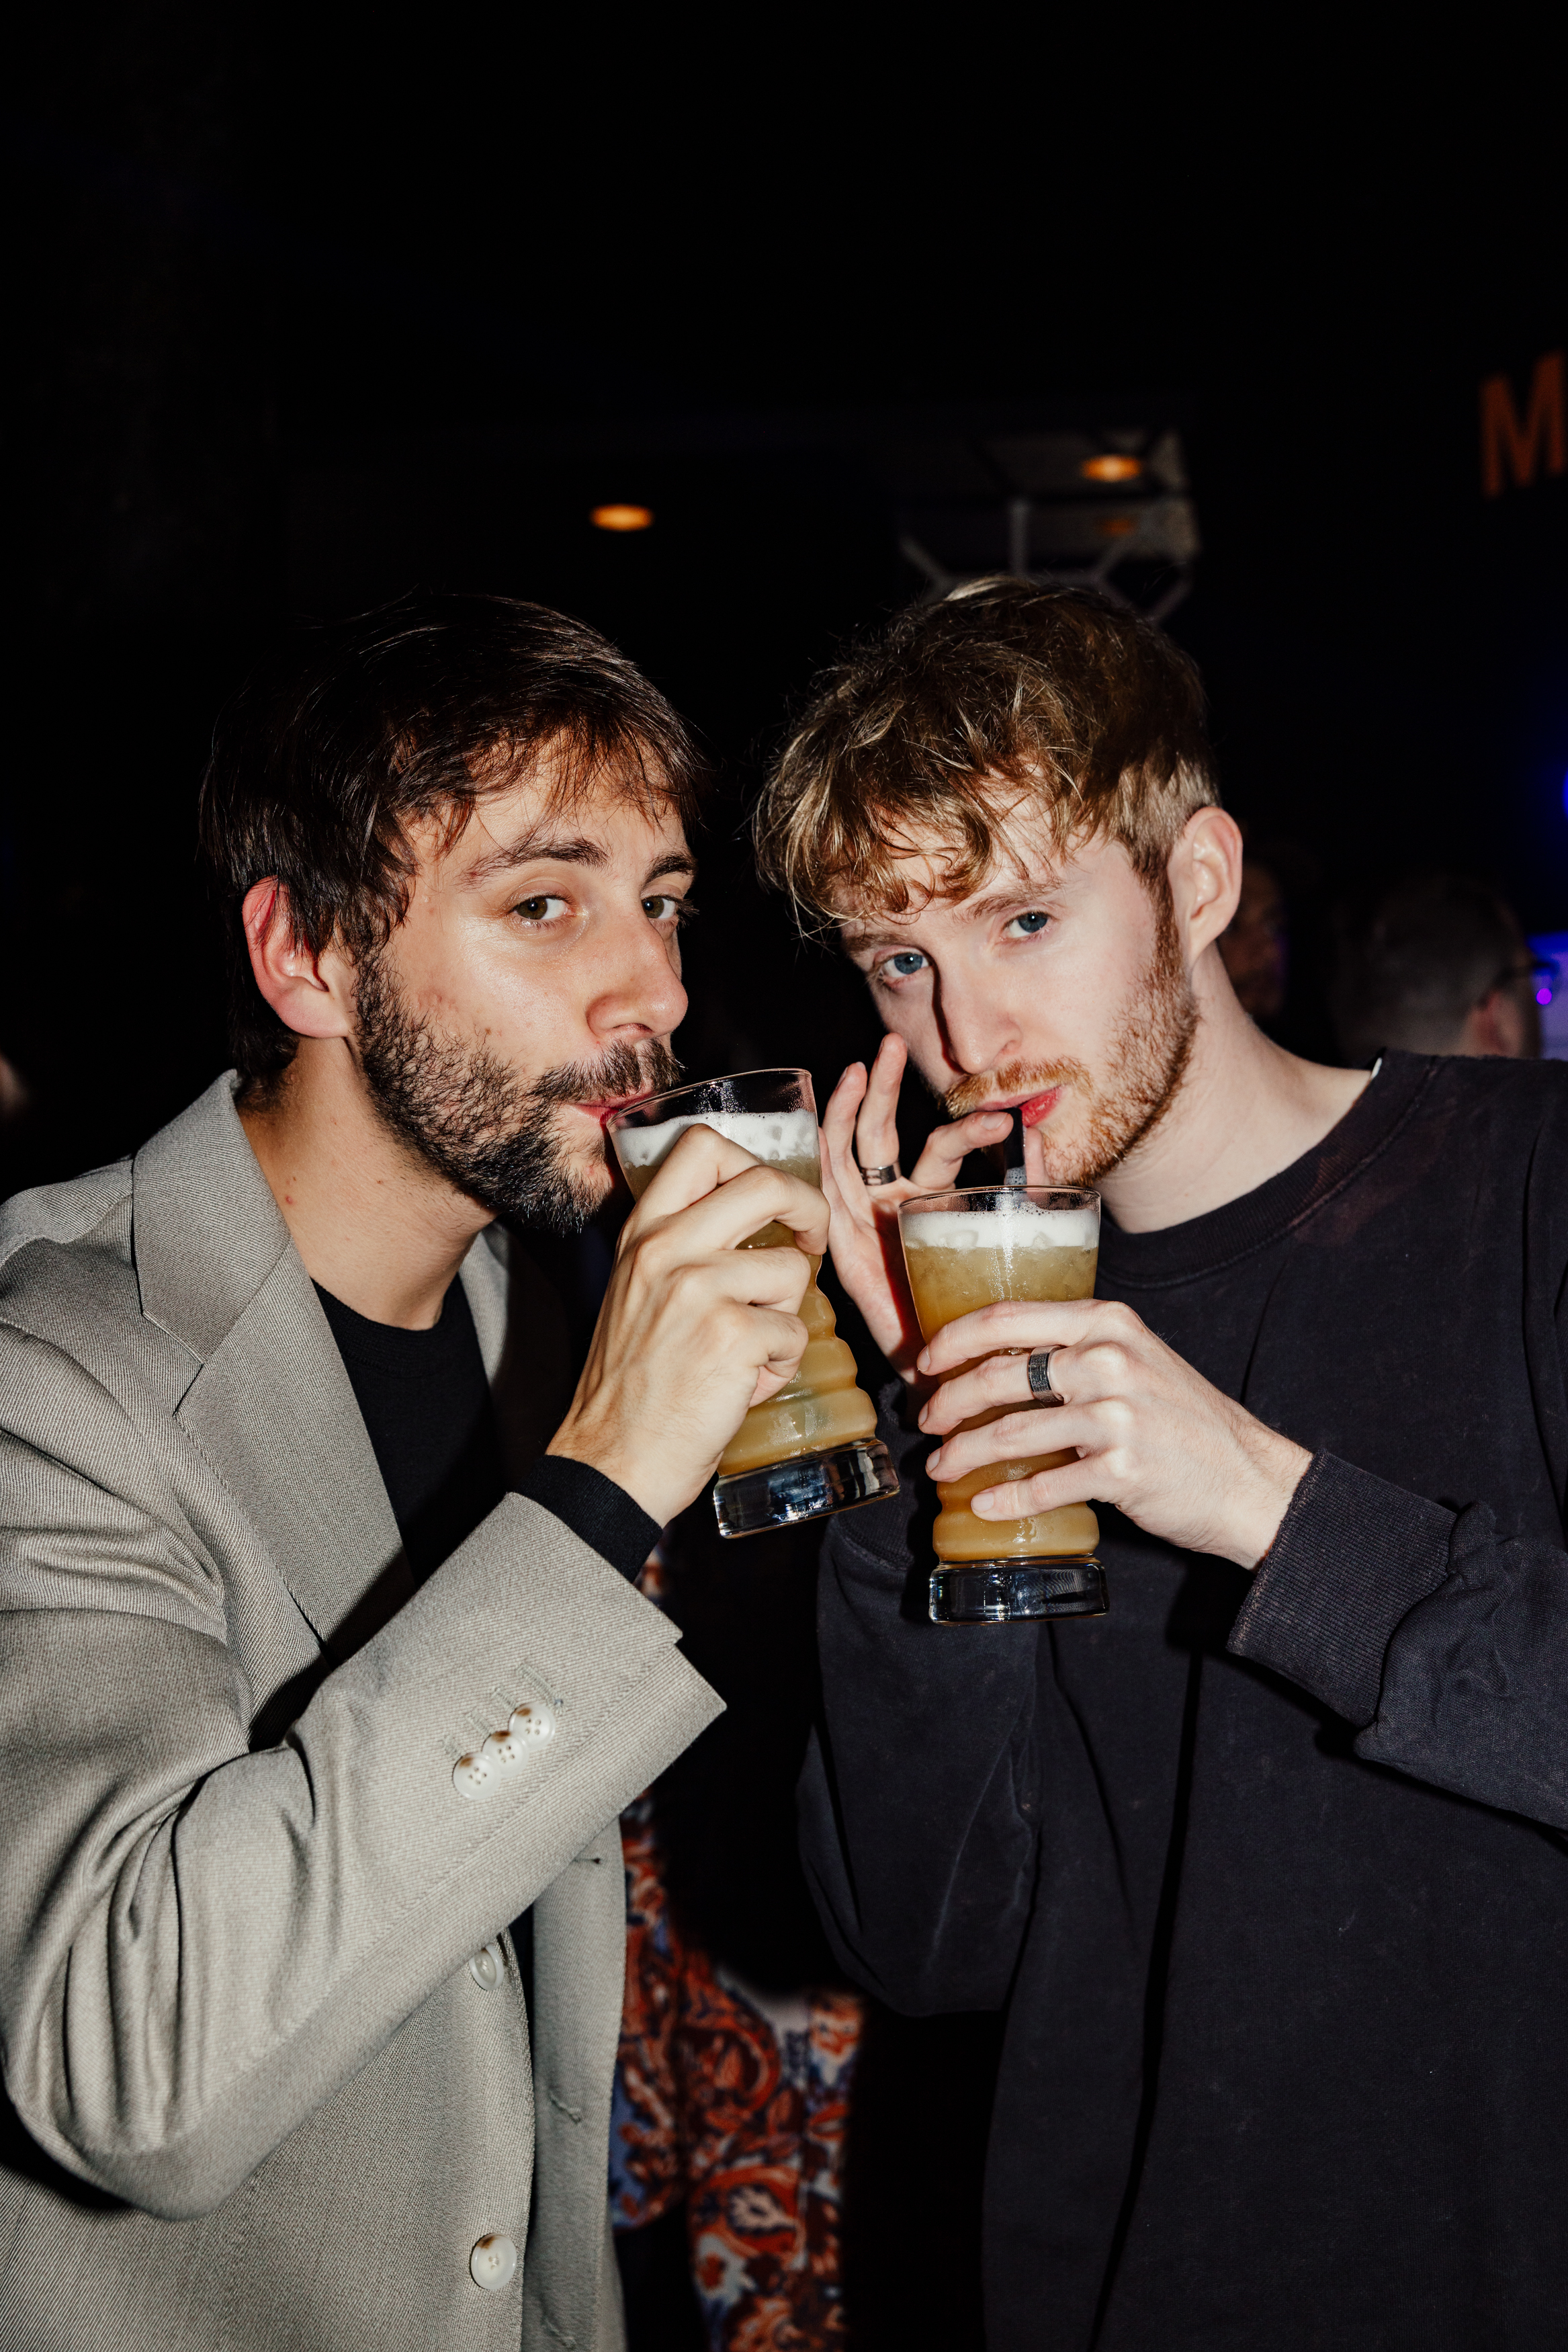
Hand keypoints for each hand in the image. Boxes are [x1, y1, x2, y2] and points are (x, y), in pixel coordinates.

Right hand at [548, 1126, 828, 1527]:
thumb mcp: (638, 1291)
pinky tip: (742, 1386)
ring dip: (786, 1316)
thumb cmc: (633, 1385)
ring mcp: (699, 1288)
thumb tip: (759, 1222)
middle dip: (811, 1208)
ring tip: (748, 1353)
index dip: (755, 1161)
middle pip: (766, 1181)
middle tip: (813, 1240)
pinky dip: (781, 1366)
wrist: (611, 1460)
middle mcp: (667, 1248)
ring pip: (791, 1269)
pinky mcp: (732, 1335)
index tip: (773, 1200)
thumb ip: (683, 1248)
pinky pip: (795, 1332)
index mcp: (644, 1233)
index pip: (702, 1146)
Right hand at [820, 1034, 1017, 1375]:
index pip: (942, 1149)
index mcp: (931, 1200)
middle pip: (881, 1133)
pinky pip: (824, 1192)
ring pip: (847, 1151)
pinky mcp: (840, 1245)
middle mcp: (890, 1202)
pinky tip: (820, 1123)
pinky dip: (819, 1154)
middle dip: (885, 1088)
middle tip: (893, 1045)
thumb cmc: (974, 1311)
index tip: (1003, 1122)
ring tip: (859, 1066)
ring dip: (851, 1107)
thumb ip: (1024, 1190)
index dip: (967, 1130)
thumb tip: (1041, 1137)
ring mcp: (861, 1220)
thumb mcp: (1007, 1241)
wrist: (944, 1374)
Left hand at [917, 1297, 1310, 1567]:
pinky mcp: (1121, 1469)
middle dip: (949, 1401)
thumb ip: (1079, 1352)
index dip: (954, 1339)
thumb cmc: (1186, 1421)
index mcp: (1107, 1323)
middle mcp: (1109, 1360)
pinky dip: (1006, 1499)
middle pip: (998, 1374)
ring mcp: (1116, 1415)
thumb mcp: (1138, 1360)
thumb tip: (999, 1362)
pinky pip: (1043, 1484)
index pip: (1008, 1317)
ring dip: (965, 1453)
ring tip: (944, 1467)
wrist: (1250, 1479)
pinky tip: (984, 1505)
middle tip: (928, 1421)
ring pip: (1011, 1431)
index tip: (926, 1361)